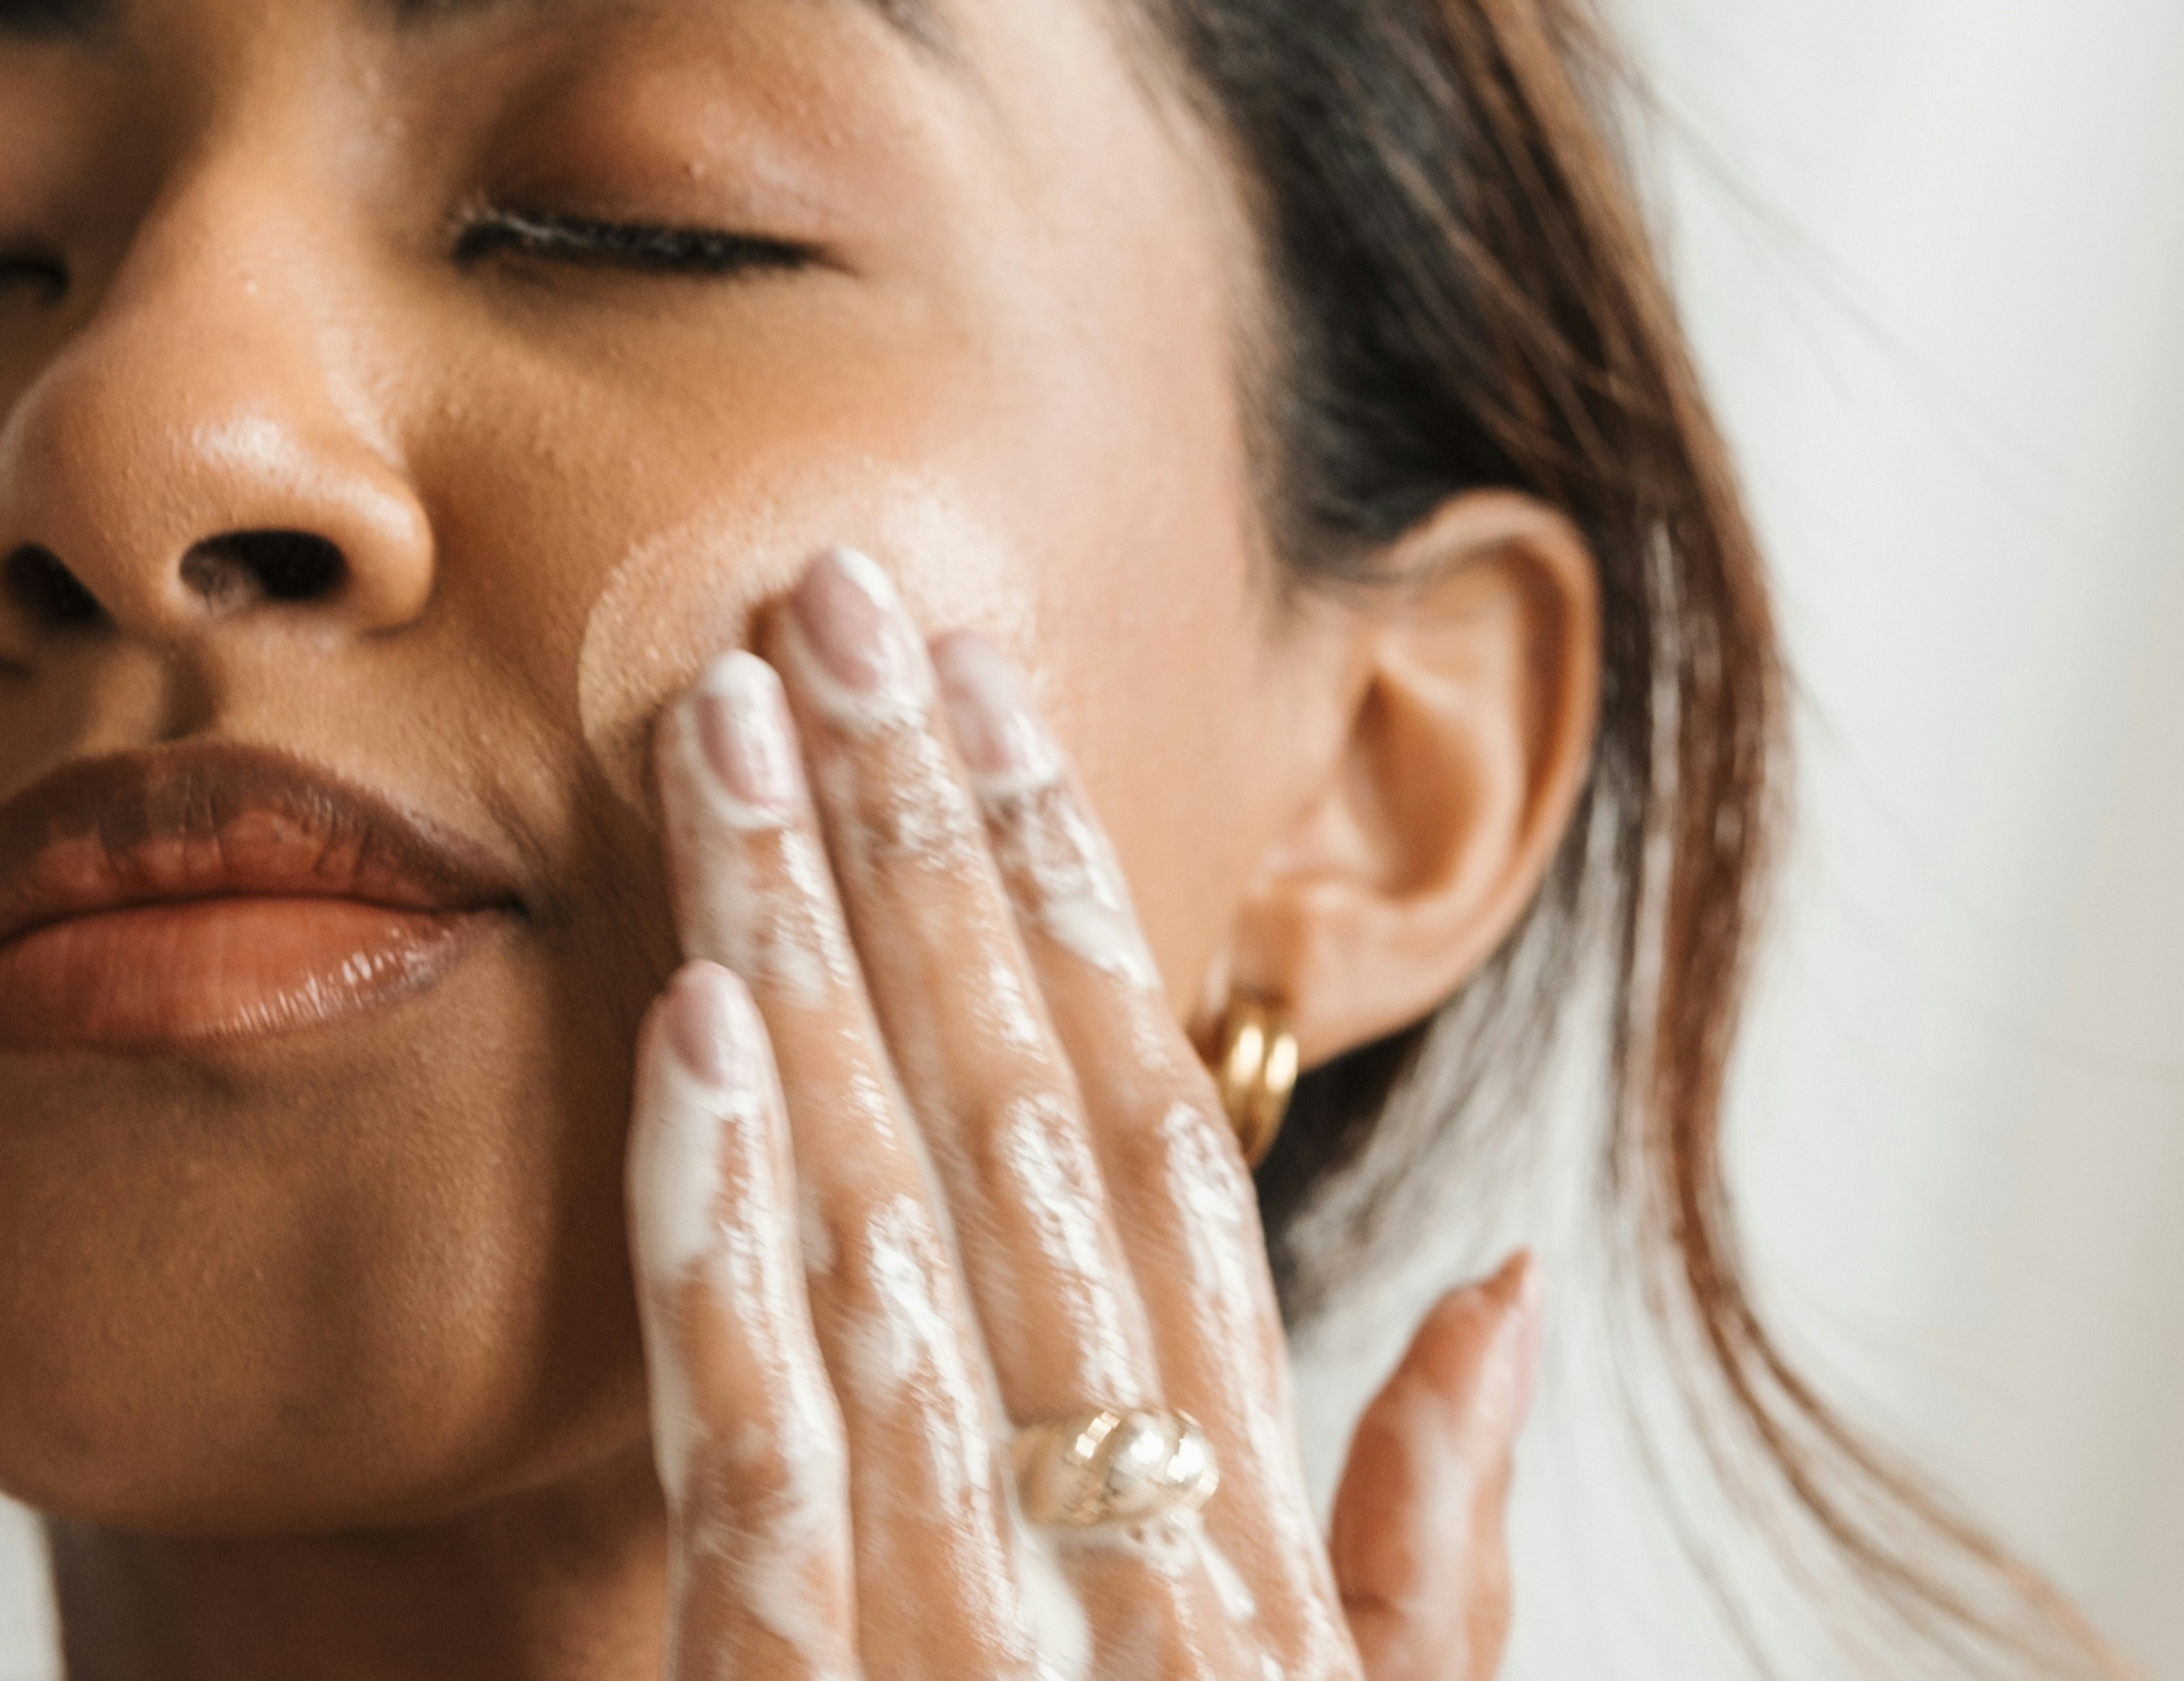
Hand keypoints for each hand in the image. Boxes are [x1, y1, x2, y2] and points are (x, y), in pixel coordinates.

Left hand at [627, 548, 1537, 1679]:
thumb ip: (1425, 1543)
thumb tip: (1502, 1288)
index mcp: (1242, 1515)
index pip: (1154, 1131)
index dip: (1070, 889)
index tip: (989, 690)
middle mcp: (1119, 1523)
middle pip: (1011, 1112)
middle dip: (917, 834)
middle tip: (826, 604)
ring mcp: (959, 1613)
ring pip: (876, 1216)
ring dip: (799, 947)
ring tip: (724, 724)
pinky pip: (755, 1446)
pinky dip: (716, 1233)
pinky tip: (681, 1024)